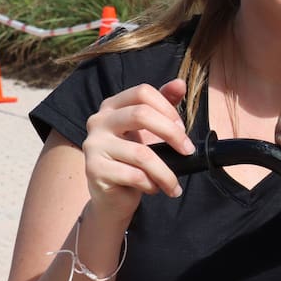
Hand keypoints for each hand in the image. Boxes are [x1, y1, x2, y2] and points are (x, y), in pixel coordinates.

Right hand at [81, 79, 192, 222]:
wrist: (112, 197)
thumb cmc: (133, 160)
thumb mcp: (150, 130)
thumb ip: (164, 105)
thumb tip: (180, 83)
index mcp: (112, 106)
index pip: (143, 92)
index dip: (167, 108)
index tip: (182, 128)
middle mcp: (98, 121)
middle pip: (141, 114)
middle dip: (172, 134)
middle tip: (188, 152)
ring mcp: (93, 145)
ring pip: (141, 153)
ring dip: (166, 172)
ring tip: (174, 184)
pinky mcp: (94, 170)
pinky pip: (133, 175)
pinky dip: (151, 184)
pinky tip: (154, 188)